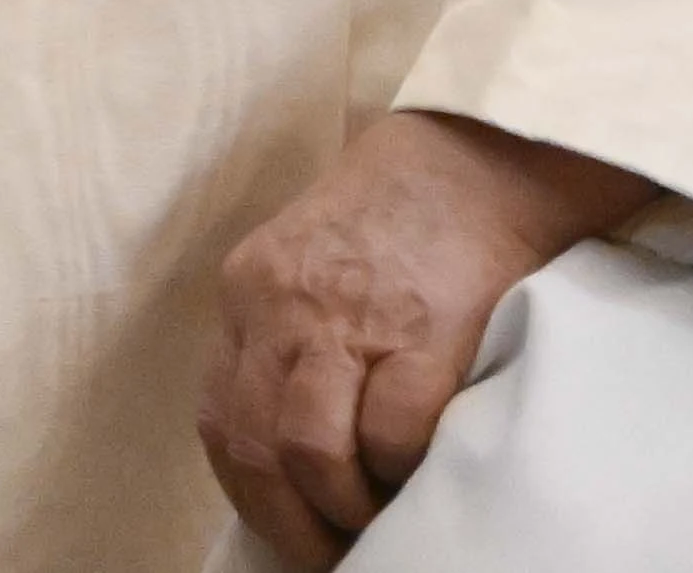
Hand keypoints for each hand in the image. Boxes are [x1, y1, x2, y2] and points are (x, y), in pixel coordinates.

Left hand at [198, 112, 650, 565]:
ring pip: (307, 447)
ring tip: (374, 525)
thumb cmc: (397, 226)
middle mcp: (282, 305)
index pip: (218, 418)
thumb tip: (283, 455)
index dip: (250, 494)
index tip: (283, 531)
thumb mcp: (306, 267)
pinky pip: (390, 432)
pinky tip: (418, 474)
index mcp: (247, 293)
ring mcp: (348, 318)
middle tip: (329, 553)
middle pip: (253, 443)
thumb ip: (283, 343)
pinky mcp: (421, 332)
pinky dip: (398, 470)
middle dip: (289, 520)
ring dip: (340, 506)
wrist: (473, 160)